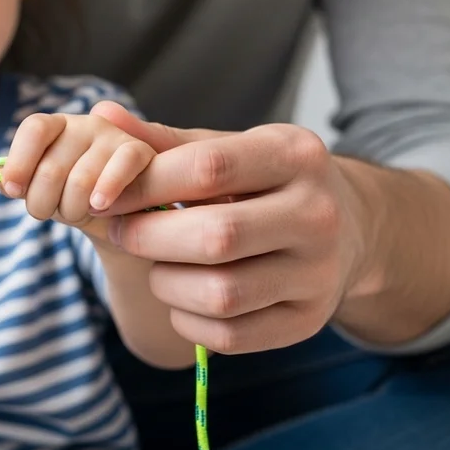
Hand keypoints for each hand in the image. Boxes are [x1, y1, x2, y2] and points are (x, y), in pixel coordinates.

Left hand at [0, 109, 156, 239]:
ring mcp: (114, 137)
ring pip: (81, 181)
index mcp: (55, 126)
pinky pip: (119, 170)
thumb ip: (17, 182)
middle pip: (51, 167)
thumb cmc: (72, 196)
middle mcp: (85, 124)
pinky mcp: (139, 152)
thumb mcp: (40, 189)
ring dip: (73, 210)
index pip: (34, 129)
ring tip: (78, 213)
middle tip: (50, 212)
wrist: (119, 214)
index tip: (12, 191)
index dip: (20, 162)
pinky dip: (105, 193)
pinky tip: (98, 206)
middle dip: (43, 204)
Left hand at [91, 102, 373, 354]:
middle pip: (215, 236)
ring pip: (221, 294)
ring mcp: (318, 273)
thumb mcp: (230, 148)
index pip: (209, 168)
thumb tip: (102, 114)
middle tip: (123, 232)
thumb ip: (166, 141)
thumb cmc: (266, 182)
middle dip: (149, 238)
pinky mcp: (308, 320)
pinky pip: (230, 336)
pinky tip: (182, 299)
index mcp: (295, 156)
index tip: (104, 195)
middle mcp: (317, 214)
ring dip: (167, 284)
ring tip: (157, 267)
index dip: (144, 185)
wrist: (347, 227)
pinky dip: (188, 321)